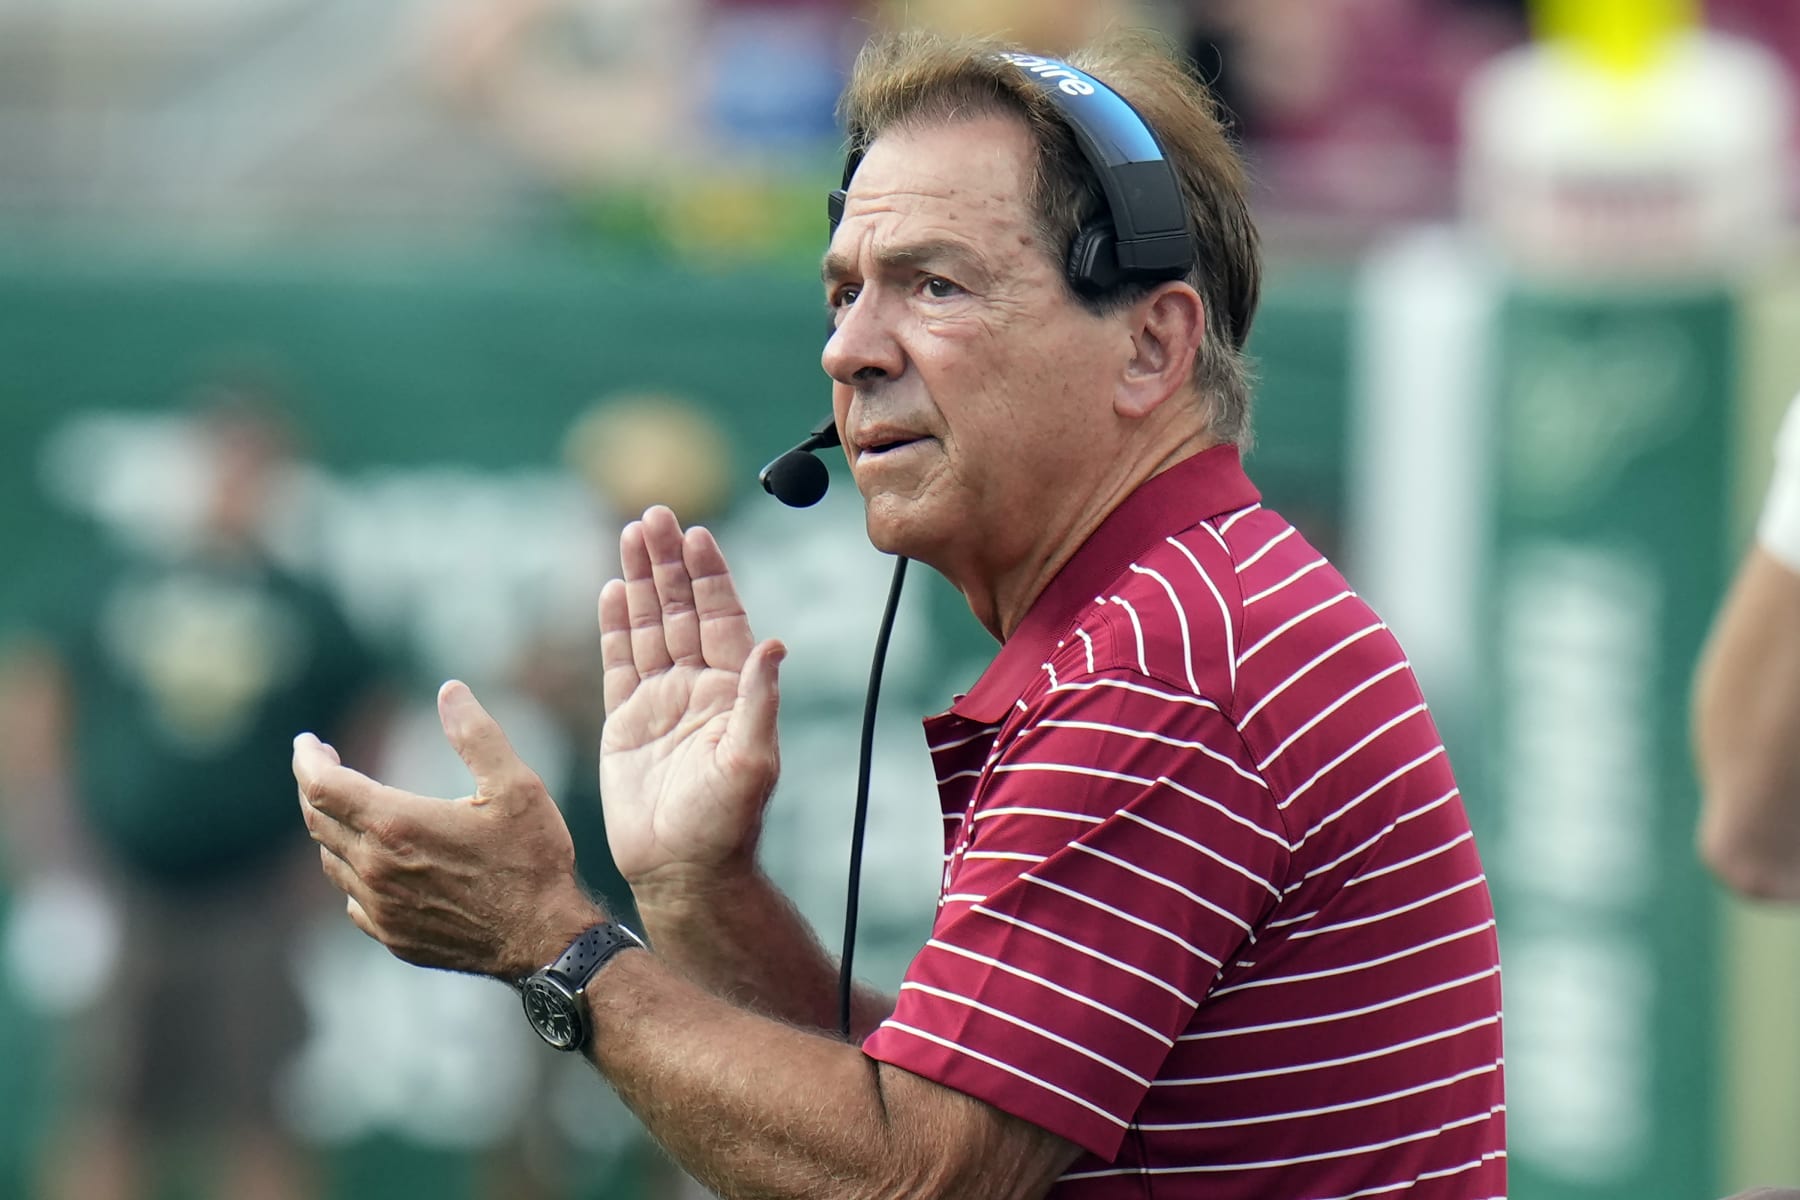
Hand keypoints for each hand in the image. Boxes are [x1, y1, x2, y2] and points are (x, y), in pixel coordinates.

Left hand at [294, 681, 598, 978]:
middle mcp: (375, 868)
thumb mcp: (516, 785)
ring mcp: (380, 907)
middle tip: (324, 765)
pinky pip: (352, 899)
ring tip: (347, 809)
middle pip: (318, 821)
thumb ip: (477, 734)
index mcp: (397, 824)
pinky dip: (352, 871)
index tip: (307, 743)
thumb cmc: (532, 859)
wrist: (544, 939)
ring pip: (331, 860)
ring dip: (332, 829)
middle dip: (314, 786)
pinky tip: (372, 863)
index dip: (307, 759)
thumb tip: (450, 690)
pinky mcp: (391, 935)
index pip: (321, 786)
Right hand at [598, 506, 783, 890]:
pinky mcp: (625, 723)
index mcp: (731, 690)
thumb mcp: (753, 760)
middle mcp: (697, 688)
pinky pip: (618, 663)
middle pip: (680, 610)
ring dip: (641, 581)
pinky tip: (612, 589)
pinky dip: (614, 626)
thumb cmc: (726, 825)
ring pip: (648, 627)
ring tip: (631, 535)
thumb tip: (775, 643)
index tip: (697, 533)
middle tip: (654, 515)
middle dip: (668, 563)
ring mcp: (660, 702)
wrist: (684, 872)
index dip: (709, 576)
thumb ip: (759, 700)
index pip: (720, 617)